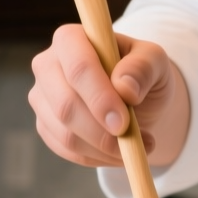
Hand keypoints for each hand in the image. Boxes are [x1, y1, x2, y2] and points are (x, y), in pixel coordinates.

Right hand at [29, 25, 190, 167]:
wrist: (135, 99)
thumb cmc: (142, 74)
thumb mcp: (155, 62)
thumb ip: (144, 67)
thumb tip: (125, 87)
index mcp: (70, 39)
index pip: (78, 67)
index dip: (99, 98)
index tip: (123, 122)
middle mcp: (47, 65)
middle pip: (66, 106)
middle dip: (101, 132)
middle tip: (135, 142)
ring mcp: (42, 98)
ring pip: (66, 134)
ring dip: (105, 149)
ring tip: (136, 146)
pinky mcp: (45, 126)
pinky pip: (67, 151)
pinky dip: (97, 158)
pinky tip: (119, 152)